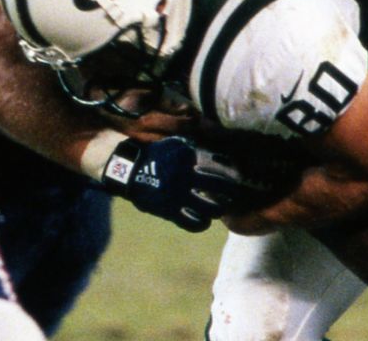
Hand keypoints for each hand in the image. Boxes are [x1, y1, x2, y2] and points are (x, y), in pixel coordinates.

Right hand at [99, 136, 266, 231]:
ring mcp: (178, 195)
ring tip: (223, 207)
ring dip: (219, 208)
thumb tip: (217, 151)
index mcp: (187, 157)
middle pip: (219, 185)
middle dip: (231, 189)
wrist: (129, 170)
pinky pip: (192, 222)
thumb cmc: (156, 156)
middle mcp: (185, 176)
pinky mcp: (169, 211)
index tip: (237, 172)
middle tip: (235, 191)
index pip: (217, 162)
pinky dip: (201, 223)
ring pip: (210, 207)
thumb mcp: (175, 145)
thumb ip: (194, 148)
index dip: (230, 168)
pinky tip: (205, 221)